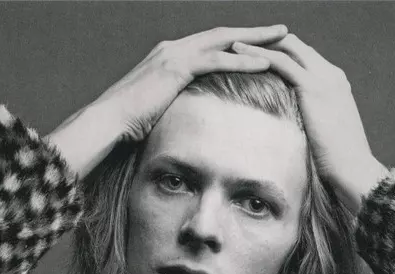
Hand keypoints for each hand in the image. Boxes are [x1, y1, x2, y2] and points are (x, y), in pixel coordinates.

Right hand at [46, 25, 287, 177]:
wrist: (111, 121)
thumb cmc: (131, 121)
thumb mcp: (160, 107)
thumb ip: (177, 101)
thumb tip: (192, 115)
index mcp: (171, 55)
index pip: (212, 44)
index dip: (237, 43)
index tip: (261, 44)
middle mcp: (174, 48)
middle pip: (223, 35)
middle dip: (254, 32)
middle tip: (282, 30)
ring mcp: (175, 54)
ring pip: (224, 41)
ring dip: (255, 40)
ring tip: (282, 38)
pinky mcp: (176, 67)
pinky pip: (216, 60)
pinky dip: (242, 60)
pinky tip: (264, 62)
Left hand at [232, 35, 387, 213]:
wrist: (353, 168)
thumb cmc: (338, 161)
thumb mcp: (325, 134)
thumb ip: (313, 121)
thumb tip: (293, 130)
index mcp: (336, 84)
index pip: (306, 58)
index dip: (283, 54)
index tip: (259, 58)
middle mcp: (332, 75)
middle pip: (297, 47)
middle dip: (269, 43)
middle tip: (243, 46)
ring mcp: (324, 78)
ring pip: (288, 49)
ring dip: (259, 45)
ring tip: (235, 46)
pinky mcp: (313, 87)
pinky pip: (282, 63)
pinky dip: (259, 56)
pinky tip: (240, 57)